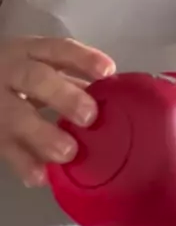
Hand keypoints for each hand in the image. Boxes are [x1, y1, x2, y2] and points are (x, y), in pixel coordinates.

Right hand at [0, 37, 114, 186]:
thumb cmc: (17, 76)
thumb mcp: (38, 66)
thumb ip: (71, 79)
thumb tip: (114, 96)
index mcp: (29, 52)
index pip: (58, 49)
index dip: (83, 58)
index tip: (107, 72)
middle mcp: (11, 73)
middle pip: (36, 80)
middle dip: (63, 97)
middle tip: (89, 117)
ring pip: (16, 117)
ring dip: (42, 136)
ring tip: (67, 153)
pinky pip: (4, 147)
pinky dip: (23, 163)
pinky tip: (40, 176)